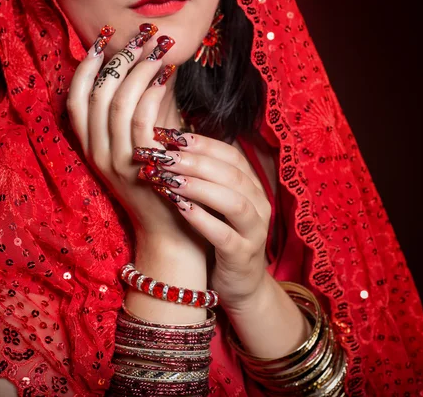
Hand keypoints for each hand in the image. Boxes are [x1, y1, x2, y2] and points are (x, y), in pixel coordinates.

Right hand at [67, 25, 185, 237]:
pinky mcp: (138, 168)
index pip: (74, 100)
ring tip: (157, 50)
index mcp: (90, 147)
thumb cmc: (161, 182)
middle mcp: (96, 154)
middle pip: (95, 95)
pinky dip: (151, 92)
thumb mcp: (144, 143)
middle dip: (117, 60)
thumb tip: (153, 64)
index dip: (86, 68)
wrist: (170, 229)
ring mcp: (115, 162)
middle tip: (140, 38)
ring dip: (137, 70)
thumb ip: (144, 108)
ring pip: (116, 103)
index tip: (101, 41)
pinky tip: (165, 75)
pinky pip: (139, 120)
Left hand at [134, 131, 271, 307]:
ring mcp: (254, 232)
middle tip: (163, 156)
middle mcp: (258, 205)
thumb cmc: (219, 237)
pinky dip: (203, 219)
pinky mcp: (243, 256)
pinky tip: (181, 208)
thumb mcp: (212, 205)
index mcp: (252, 187)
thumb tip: (169, 147)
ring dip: (199, 187)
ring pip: (234, 202)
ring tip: (169, 179)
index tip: (171, 136)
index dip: (202, 143)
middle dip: (195, 161)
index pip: (231, 155)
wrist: (239, 285)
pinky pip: (225, 235)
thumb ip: (201, 179)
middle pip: (231, 174)